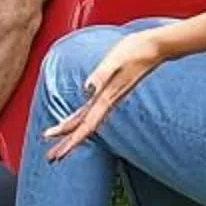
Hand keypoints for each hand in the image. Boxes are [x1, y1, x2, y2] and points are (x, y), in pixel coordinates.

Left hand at [42, 26, 172, 161]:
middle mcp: (107, 102)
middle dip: (67, 144)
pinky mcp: (110, 91)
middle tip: (51, 158)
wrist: (154, 47)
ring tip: (58, 145)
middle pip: (84, 129)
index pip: (86, 127)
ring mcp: (109, 97)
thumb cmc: (135, 51)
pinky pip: (90, 111)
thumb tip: (87, 88)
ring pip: (86, 121)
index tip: (58, 155)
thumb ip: (101, 75)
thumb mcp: (115, 61)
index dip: (71, 142)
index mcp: (107, 98)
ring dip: (71, 134)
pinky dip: (78, 119)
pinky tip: (74, 120)